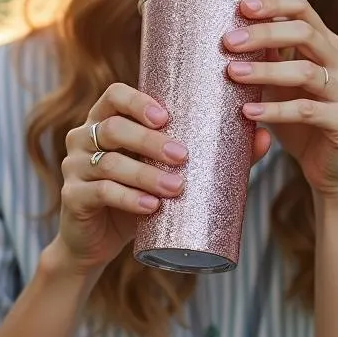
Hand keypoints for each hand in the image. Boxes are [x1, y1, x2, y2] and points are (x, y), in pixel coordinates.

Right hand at [54, 83, 269, 277]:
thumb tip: (265, 137)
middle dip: (150, 140)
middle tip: (184, 156)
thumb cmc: (139, 195)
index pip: (114, 94)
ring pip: (108, 162)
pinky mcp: (73, 197)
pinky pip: (99, 192)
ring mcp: (73, 167)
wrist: (98, 242)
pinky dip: (128, 199)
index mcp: (105, 120)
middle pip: (113, 127)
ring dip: (145, 173)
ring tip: (176, 187)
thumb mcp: (168, 172)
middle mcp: (84, 137)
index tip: (168, 116)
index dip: (139, 101)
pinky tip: (150, 207)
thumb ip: (212, 154)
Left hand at [223, 0, 337, 199]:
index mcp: (328, 46)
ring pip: (305, 71)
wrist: (330, 169)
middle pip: (305, 33)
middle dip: (264, 34)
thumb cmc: (299, 121)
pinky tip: (248, 112)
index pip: (304, 9)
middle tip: (228, 42)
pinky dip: (274, 110)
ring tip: (232, 74)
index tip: (241, 7)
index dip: (274, 4)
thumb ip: (267, 58)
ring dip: (265, 71)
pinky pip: (307, 111)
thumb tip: (228, 32)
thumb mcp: (280, 84)